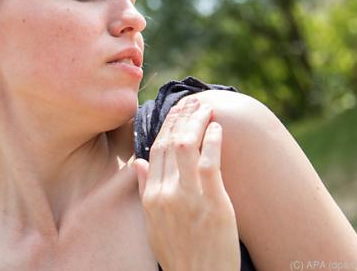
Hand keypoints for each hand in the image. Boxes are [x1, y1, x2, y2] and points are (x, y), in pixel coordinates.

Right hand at [133, 96, 239, 270]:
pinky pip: (211, 162)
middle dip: (181, 118)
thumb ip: (145, 192)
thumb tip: (138, 164)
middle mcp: (166, 193)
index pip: (155, 151)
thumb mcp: (153, 225)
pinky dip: (214, 141)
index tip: (174, 112)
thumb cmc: (179, 254)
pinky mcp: (213, 201)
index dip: (166, 128)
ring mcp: (189, 196)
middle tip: (192, 102)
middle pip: (171, 144)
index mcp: (152, 197)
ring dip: (197, 122)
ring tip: (206, 107)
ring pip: (188, 147)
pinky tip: (218, 128)